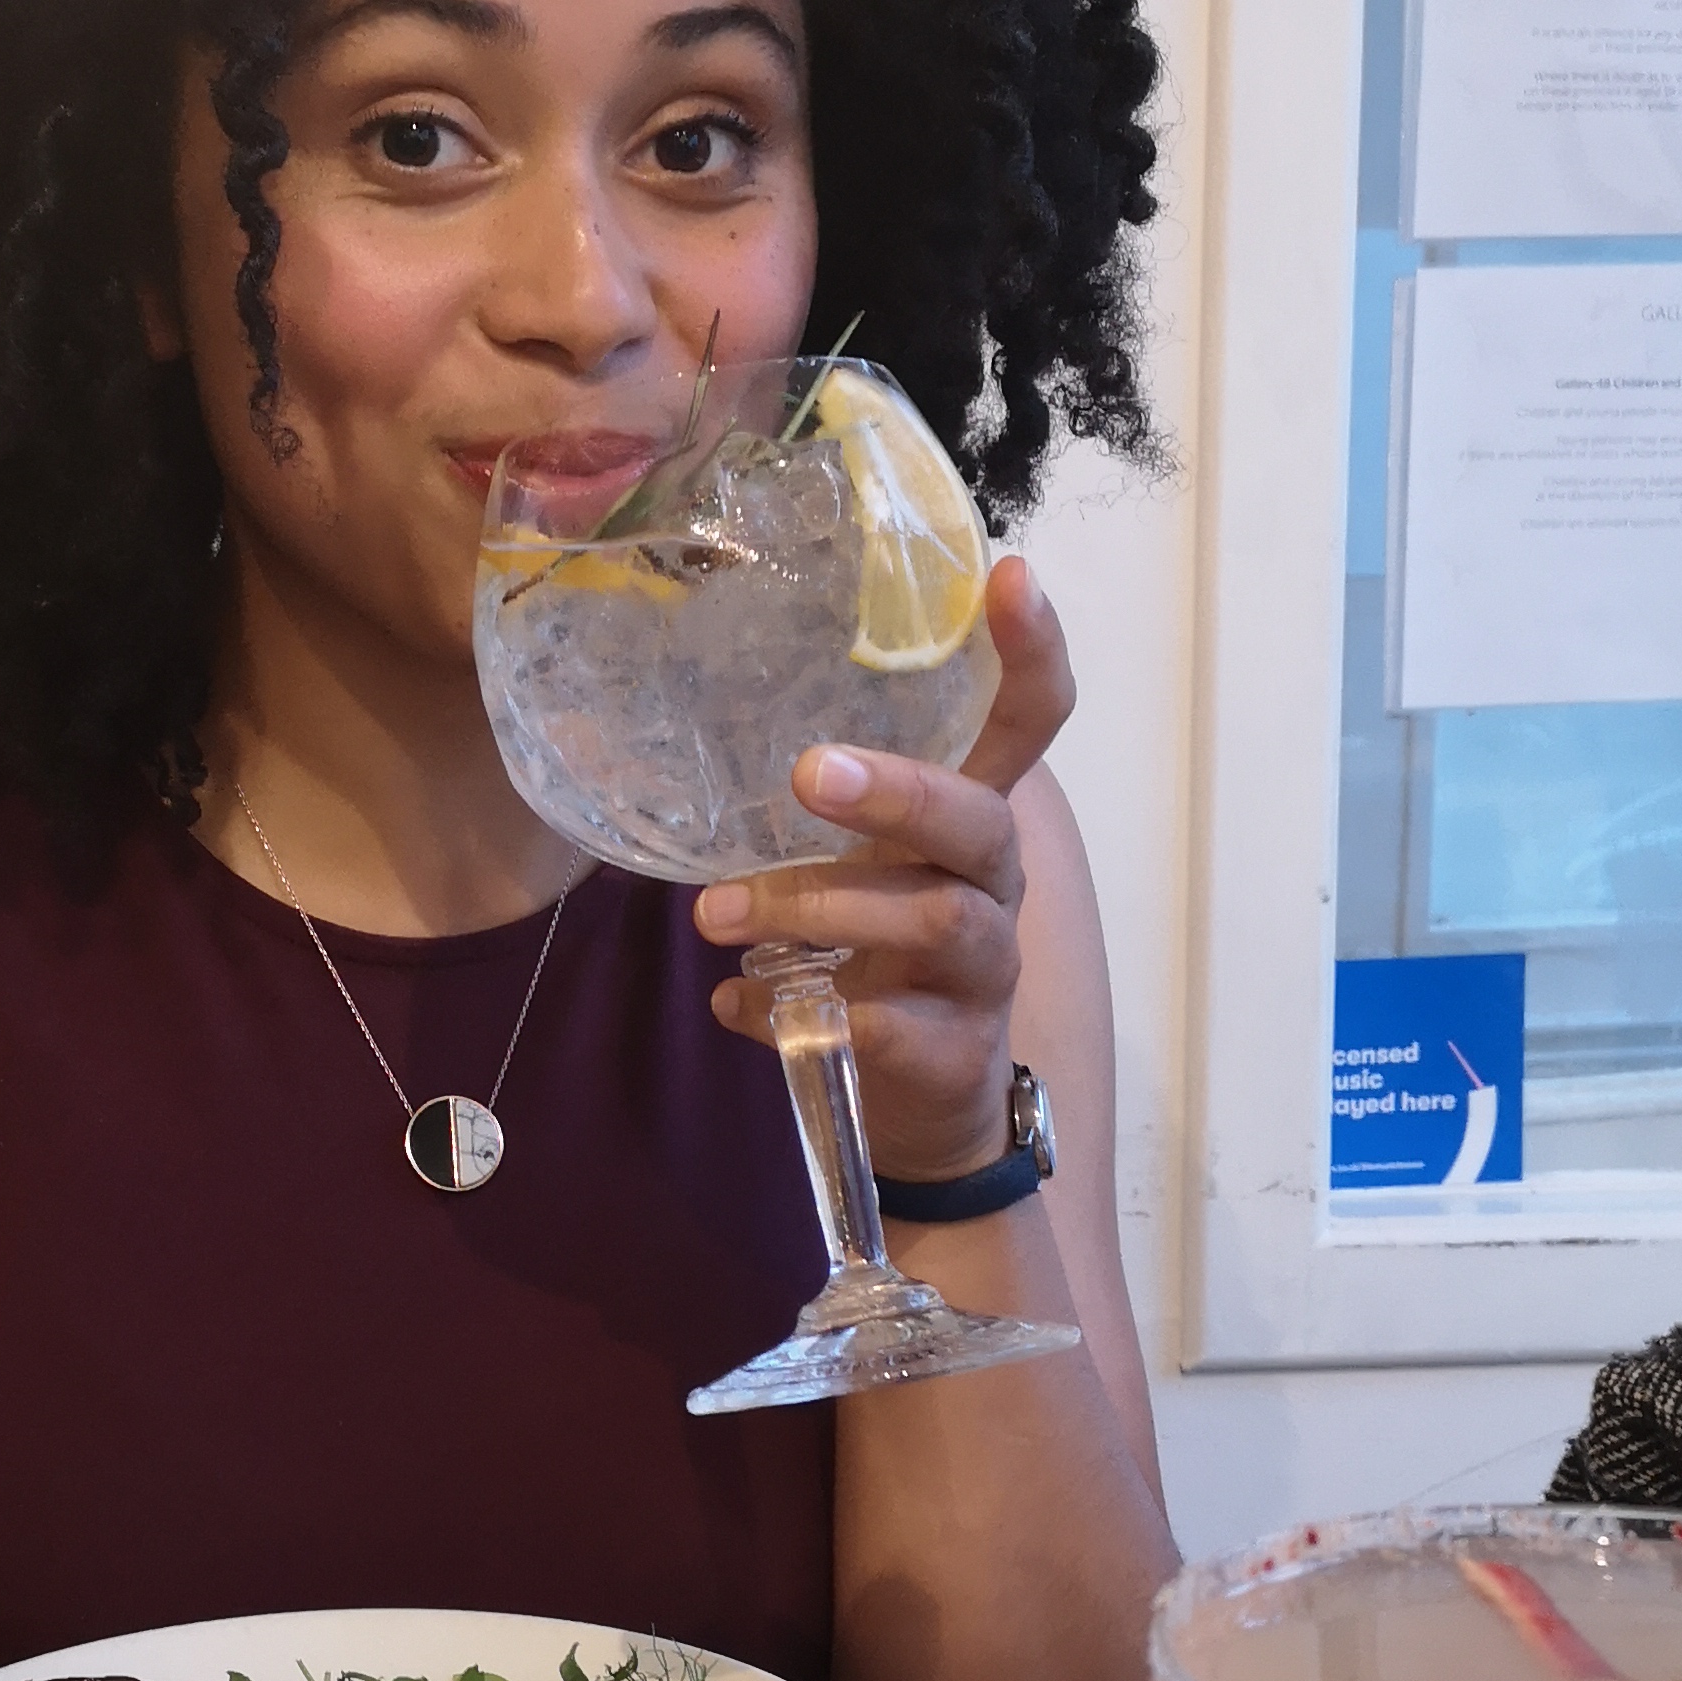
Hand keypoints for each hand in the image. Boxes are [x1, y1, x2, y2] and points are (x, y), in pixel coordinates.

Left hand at [691, 556, 1075, 1184]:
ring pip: (931, 920)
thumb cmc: (880, 956)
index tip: (1010, 573)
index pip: (1030, 722)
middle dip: (900, 792)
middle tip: (809, 772)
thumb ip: (805, 814)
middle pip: (980, 821)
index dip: (1032, 651)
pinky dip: (795, 1012)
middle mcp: (994, 885)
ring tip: (714, 916)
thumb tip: (649, 725)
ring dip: (817, 907)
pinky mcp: (953, 1052)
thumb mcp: (859, 868)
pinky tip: (734, 1004)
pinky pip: (882, 1024)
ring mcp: (984, 972)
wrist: (924, 1107)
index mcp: (970, 822)